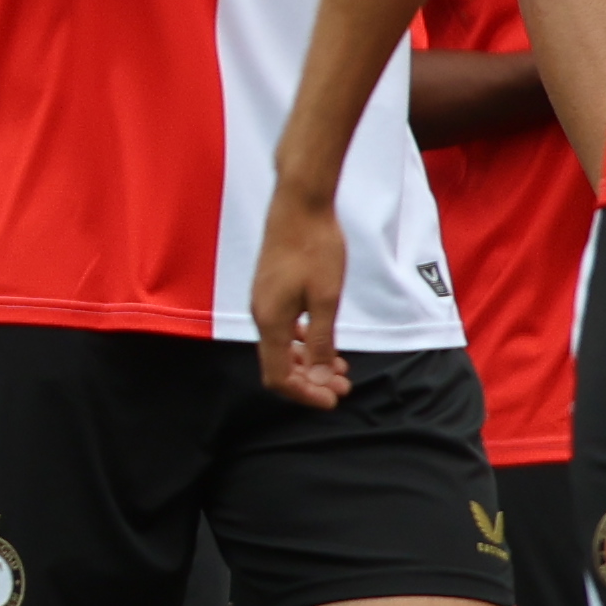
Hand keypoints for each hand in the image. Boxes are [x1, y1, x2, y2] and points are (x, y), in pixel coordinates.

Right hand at [248, 195, 352, 408]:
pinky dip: (301, 343)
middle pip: (277, 365)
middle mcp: (261, 314)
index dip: (304, 394)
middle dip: (310, 381)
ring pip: (280, 348)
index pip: (277, 376)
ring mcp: (264, 301)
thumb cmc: (315, 248)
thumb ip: (319, 342)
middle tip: (344, 386)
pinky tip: (322, 341)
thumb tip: (316, 379)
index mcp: (270, 321)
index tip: (334, 399)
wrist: (300, 206)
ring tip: (339, 368)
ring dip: (308, 363)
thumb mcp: (327, 299)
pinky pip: (282, 329)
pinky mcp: (271, 290)